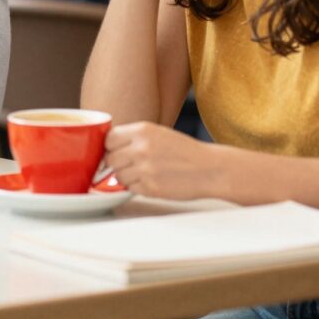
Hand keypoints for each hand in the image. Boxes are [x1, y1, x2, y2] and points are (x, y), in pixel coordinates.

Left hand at [105, 122, 221, 200]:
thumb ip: (134, 137)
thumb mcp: (158, 133)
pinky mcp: (150, 188)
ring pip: (117, 176)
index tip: (116, 150)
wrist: (210, 169)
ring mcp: (145, 170)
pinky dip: (136, 186)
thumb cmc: (185, 151)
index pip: (109, 139)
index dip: (111, 146)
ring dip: (125, 176)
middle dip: (116, 163)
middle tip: (130, 164)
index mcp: (143, 130)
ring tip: (143, 173)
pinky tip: (151, 181)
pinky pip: (130, 188)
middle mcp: (141, 149)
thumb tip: (108, 147)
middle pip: (109, 159)